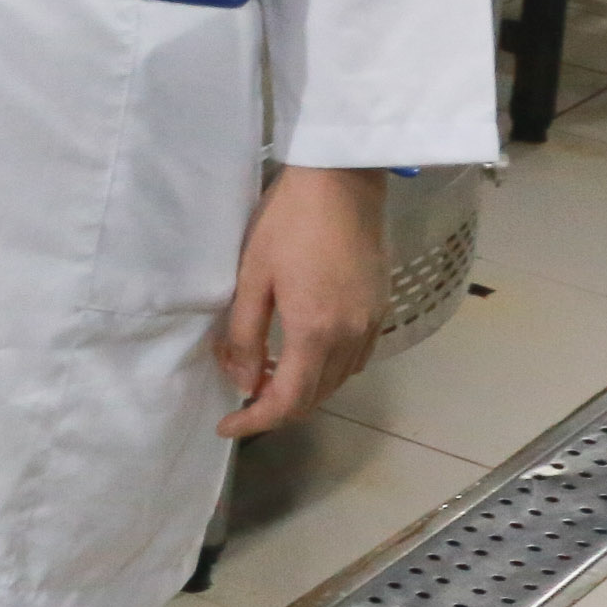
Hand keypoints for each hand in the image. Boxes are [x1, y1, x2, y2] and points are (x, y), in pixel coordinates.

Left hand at [214, 167, 389, 438]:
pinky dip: (326, 370)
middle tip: (241, 399)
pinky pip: (354, 359)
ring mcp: (371, 325)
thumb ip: (244, 334)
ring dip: (302, 390)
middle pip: (315, 398)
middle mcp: (349, 338)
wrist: (343, 180)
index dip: (254, 421)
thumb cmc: (288, 220)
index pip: (286, 401)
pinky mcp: (380, 309)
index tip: (226, 426)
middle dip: (276, 408)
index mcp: (314, 333)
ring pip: (336, 382)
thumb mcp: (252, 275)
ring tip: (265, 375)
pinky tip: (302, 352)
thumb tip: (242, 382)